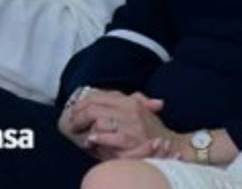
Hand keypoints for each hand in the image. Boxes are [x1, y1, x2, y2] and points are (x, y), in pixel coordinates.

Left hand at [59, 89, 175, 160]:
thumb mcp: (143, 110)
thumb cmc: (154, 130)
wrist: (172, 145)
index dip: (83, 103)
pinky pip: (109, 135)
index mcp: (130, 100)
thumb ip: (131, 100)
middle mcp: (130, 108)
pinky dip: (98, 137)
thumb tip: (113, 96)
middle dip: (79, 114)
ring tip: (76, 131)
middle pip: (95, 106)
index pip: (100, 96)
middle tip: (70, 122)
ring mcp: (130, 123)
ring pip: (99, 118)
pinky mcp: (130, 138)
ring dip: (85, 125)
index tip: (73, 110)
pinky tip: (90, 140)